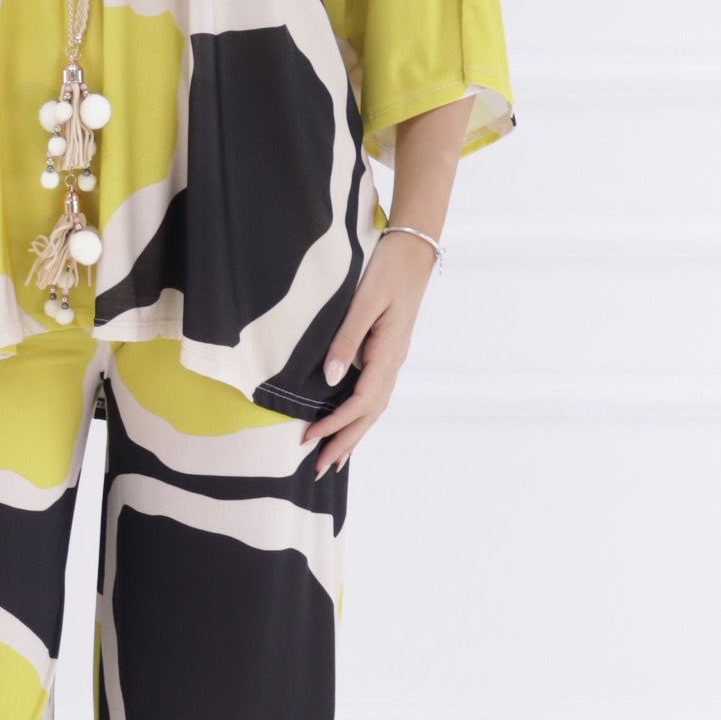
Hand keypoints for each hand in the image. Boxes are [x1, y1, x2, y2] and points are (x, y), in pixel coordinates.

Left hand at [298, 231, 437, 480]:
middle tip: (319, 470)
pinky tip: (350, 422)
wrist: (413, 249)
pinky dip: (361, 414)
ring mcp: (393, 358)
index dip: (334, 425)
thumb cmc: (387, 269)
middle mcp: (393, 362)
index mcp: (388, 353)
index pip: (360, 402)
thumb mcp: (363, 301)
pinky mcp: (388, 351)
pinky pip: (374, 393)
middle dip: (344, 443)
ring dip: (353, 434)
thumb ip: (346, 339)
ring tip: (333, 458)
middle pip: (369, 414)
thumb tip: (330, 379)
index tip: (308, 439)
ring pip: (373, 407)